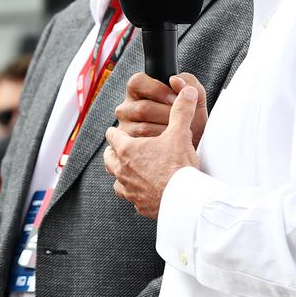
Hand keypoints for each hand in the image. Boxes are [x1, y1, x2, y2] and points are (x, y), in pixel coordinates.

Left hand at [103, 86, 200, 218]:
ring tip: (130, 171)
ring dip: (121, 174)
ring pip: (116, 180)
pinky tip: (143, 191)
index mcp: (128, 150)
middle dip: (114, 153)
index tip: (119, 130)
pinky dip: (134, 193)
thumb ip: (181, 111)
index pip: (112, 136)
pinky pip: (130, 197)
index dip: (116, 131)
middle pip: (109, 158)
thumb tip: (186, 91)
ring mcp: (129, 189)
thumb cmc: (178, 167)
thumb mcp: (180, 134)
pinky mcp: (139, 205)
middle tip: (122, 150)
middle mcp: (123, 171)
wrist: (185, 199)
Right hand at [114, 72, 207, 145]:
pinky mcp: (129, 146)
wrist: (193, 146)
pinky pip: (145, 145)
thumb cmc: (191, 119)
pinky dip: (162, 144)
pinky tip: (171, 143)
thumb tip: (174, 80)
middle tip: (181, 120)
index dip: (158, 91)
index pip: (137, 82)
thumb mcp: (196, 98)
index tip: (175, 100)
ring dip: (166, 130)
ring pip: (144, 128)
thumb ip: (189, 83)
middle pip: (142, 108)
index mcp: (139, 91)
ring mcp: (126, 127)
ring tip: (179, 132)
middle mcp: (128, 108)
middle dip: (167, 115)